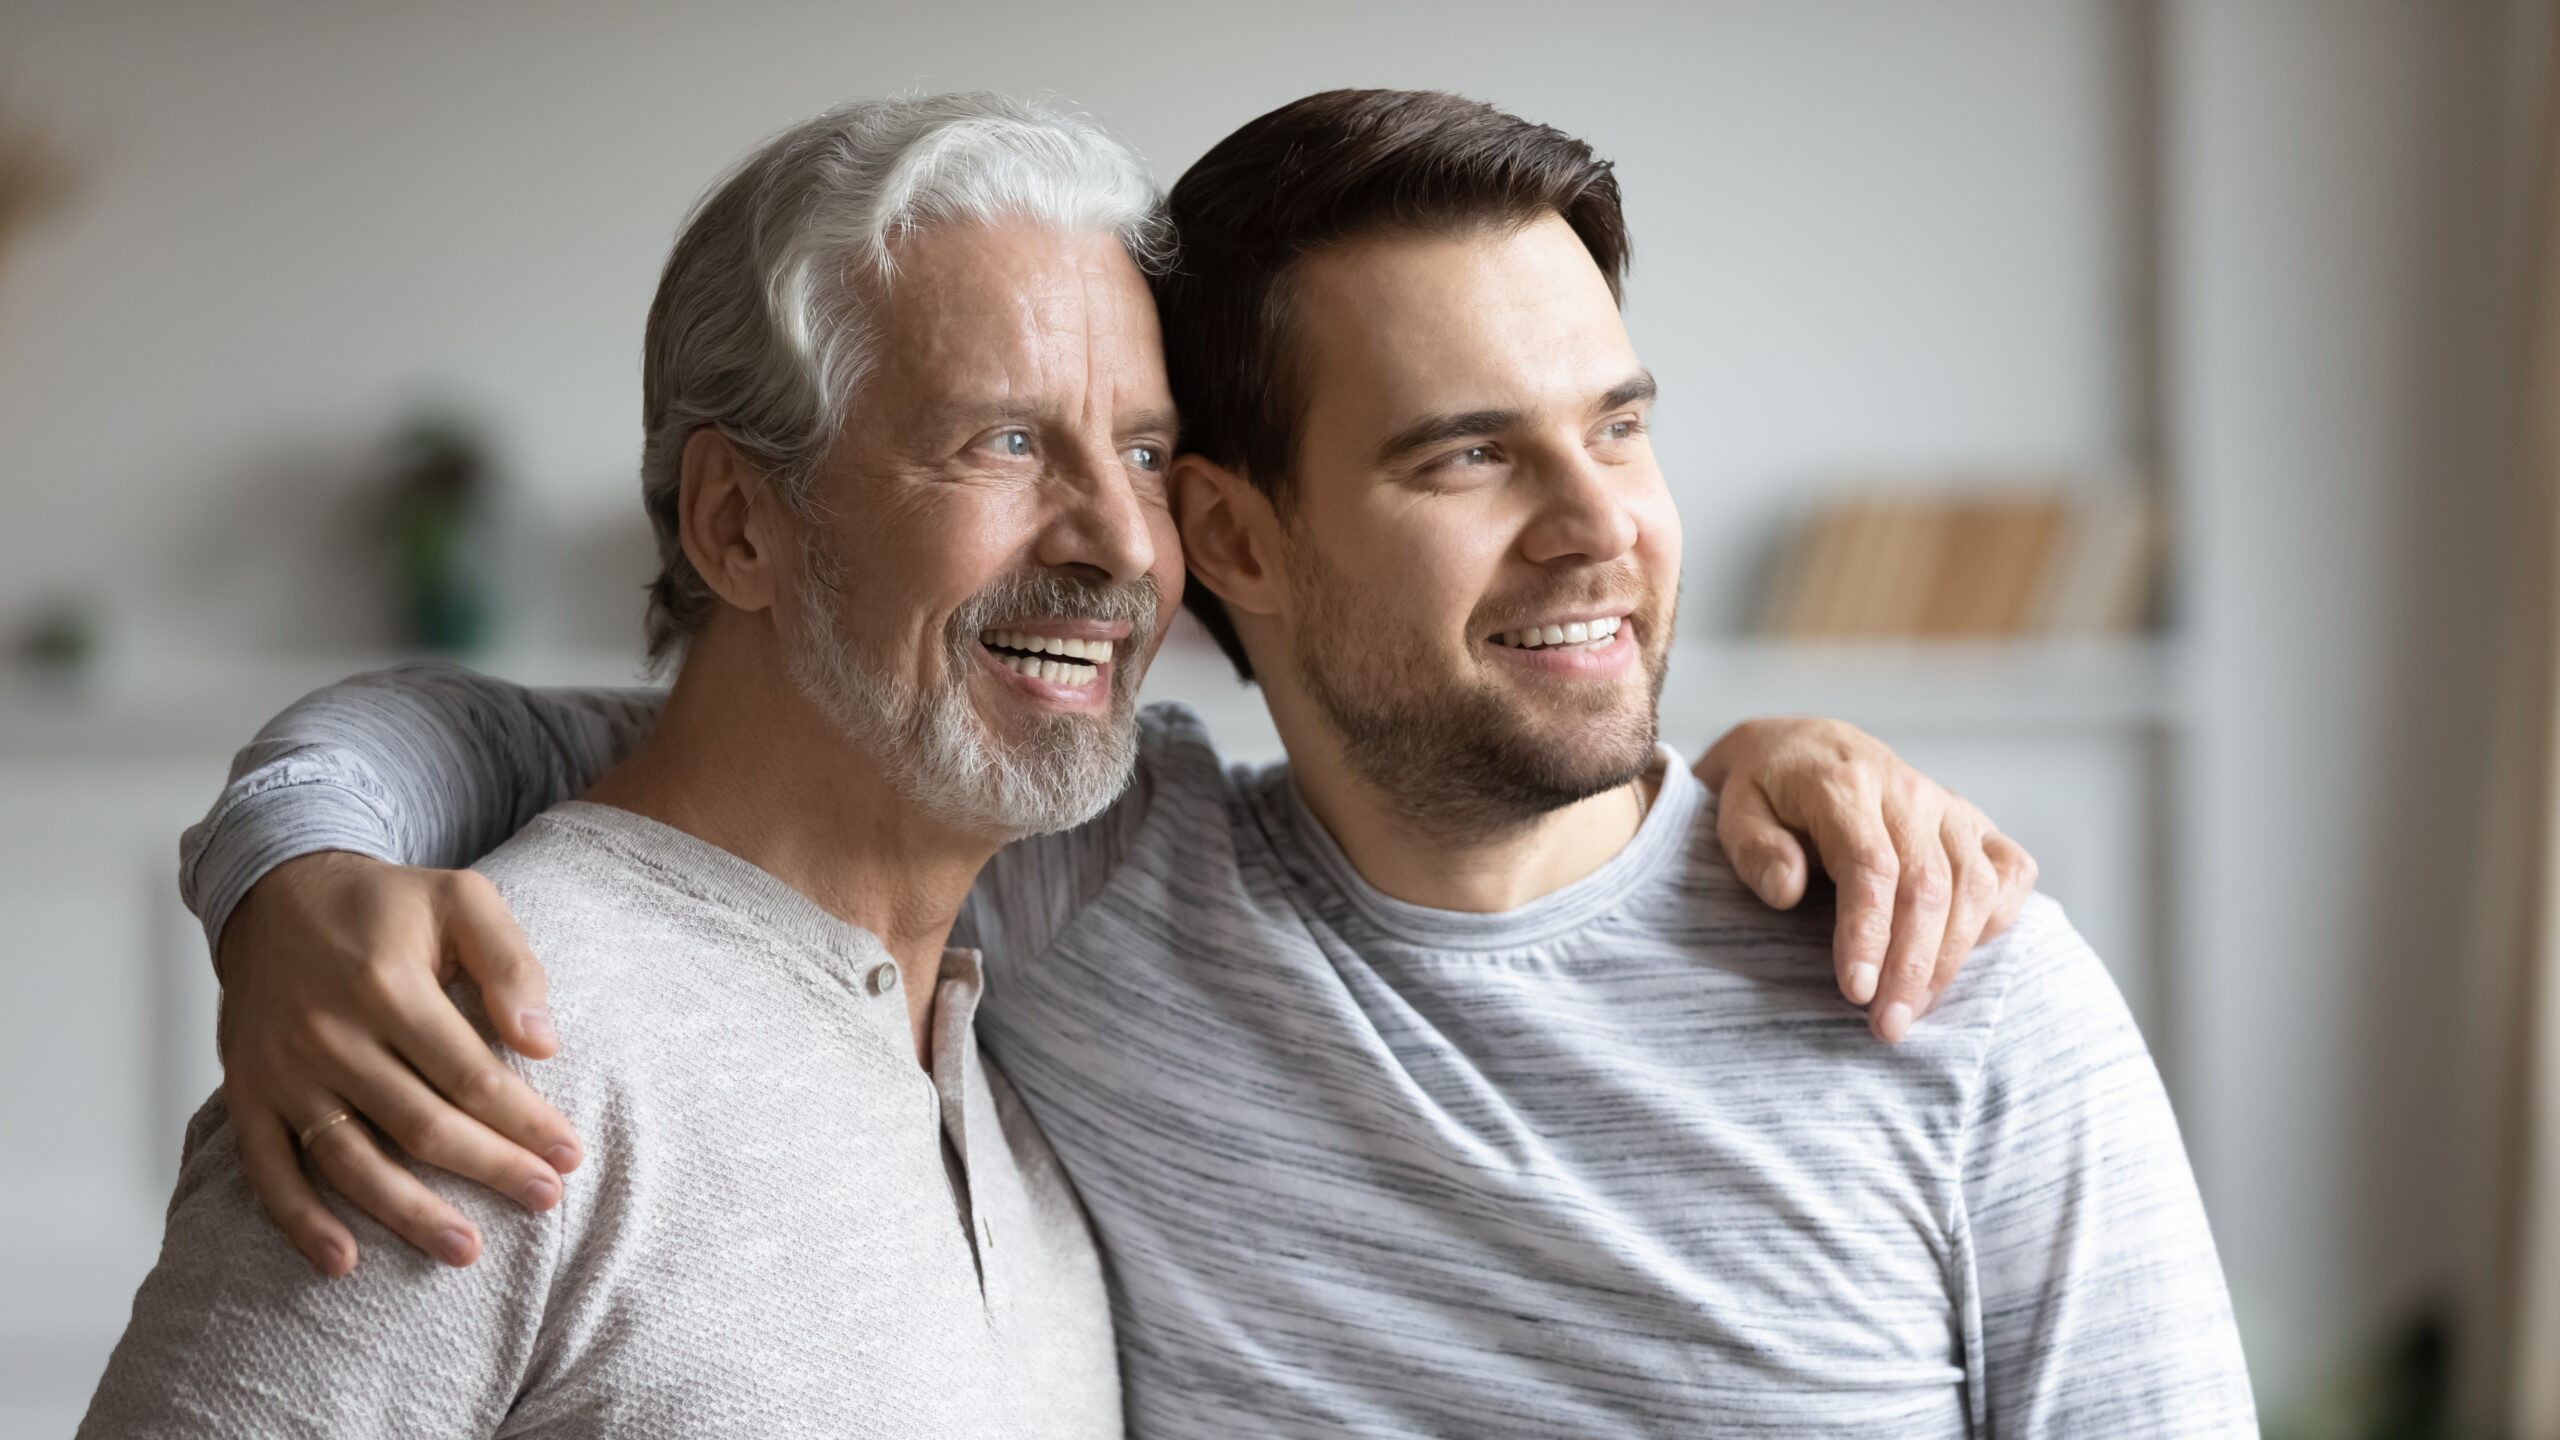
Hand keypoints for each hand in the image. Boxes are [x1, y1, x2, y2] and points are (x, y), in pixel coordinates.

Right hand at [214, 851, 581, 1273]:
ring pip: (350, 1160)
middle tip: (544, 1199)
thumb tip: (542, 1045)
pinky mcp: (248, 1093)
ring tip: (465, 1251)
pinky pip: (268, 1170)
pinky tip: (343, 1263)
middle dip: (489, 1169)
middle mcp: (329, 1034)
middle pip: (420, 1124)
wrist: (274, 893)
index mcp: (387, 984)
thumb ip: (510, 964)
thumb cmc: (385, 905)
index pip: (469, 1074)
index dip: (524, 1121)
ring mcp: (283, 1071)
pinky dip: (300, 1222)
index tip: (571, 1155)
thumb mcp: (461, 900)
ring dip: (407, 1213)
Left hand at [1695, 717, 2037, 1043]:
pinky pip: (2010, 871)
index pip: (1870, 866)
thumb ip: (1754, 849)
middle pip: (1929, 886)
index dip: (1868, 933)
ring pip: (1975, 886)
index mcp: (1844, 784)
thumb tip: (1787, 890)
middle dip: (1911, 966)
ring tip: (1912, 1010)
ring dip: (1951, 959)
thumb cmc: (1767, 793)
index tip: (1856, 991)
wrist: (1806, 749)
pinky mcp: (1976, 823)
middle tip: (1886, 1026)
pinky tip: (1958, 959)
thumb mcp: (1735, 811)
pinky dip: (1996, 919)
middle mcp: (1908, 791)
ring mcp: (1949, 806)